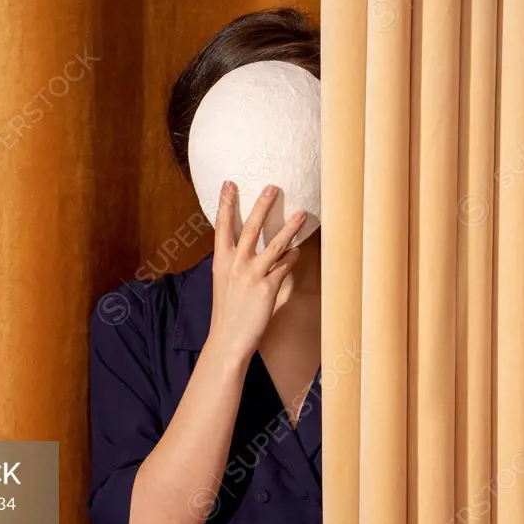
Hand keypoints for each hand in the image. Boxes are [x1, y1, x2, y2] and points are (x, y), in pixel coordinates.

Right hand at [206, 181, 305, 363]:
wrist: (228, 339)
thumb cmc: (227, 312)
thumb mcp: (223, 283)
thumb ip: (233, 264)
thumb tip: (247, 250)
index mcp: (221, 262)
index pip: (222, 226)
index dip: (226, 204)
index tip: (229, 184)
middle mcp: (235, 264)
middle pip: (251, 227)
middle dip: (262, 205)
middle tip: (272, 187)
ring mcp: (252, 275)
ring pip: (275, 245)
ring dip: (290, 228)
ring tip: (302, 213)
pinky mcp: (268, 288)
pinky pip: (285, 266)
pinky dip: (292, 257)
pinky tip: (298, 251)